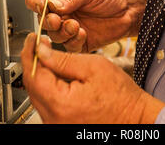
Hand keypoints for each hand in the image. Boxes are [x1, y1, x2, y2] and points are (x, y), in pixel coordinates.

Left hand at [21, 33, 164, 123]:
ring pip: (38, 94)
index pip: (34, 74)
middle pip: (32, 86)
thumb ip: (64, 59)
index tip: (32, 39)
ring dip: (41, 74)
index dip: (30, 53)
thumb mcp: (93, 66)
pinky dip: (48, 86)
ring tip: (49, 56)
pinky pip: (47, 103)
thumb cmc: (120, 96)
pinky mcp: (60, 125)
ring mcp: (55, 124)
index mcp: (60, 104)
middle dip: (34, 62)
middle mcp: (54, 119)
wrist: (134, 118)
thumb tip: (41, 51)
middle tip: (39, 44)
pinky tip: (57, 74)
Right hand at [25, 0, 148, 51]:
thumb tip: (52, 5)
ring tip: (75, 25)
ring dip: (62, 32)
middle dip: (49, 22)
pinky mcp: (77, 42)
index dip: (35, 3)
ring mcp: (68, 28)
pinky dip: (73, 41)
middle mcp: (60, 12)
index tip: (43, 6)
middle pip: (41, 20)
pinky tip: (83, 33)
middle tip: (58, 19)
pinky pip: (68, 47)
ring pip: (53, 36)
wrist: (129, 9)